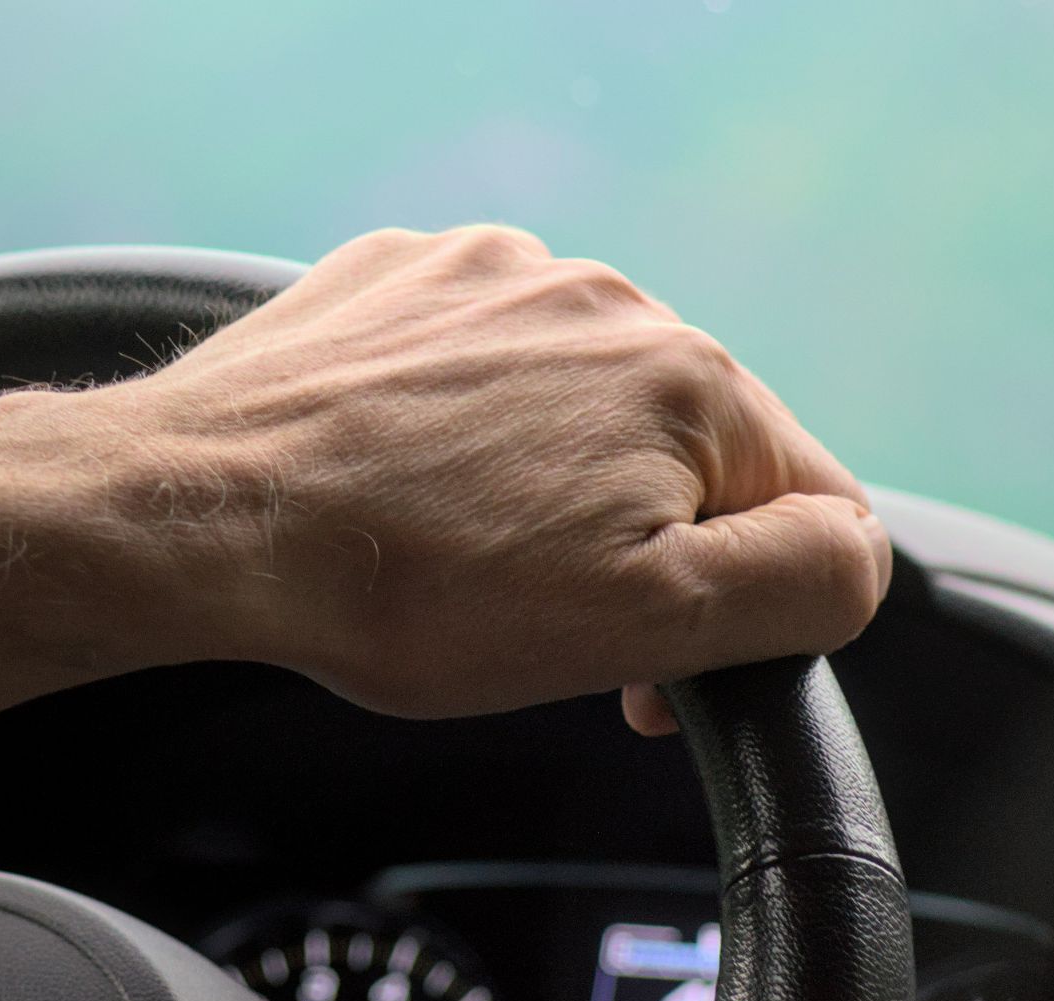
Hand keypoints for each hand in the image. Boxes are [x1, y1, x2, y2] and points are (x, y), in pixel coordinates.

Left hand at [0, 225, 888, 826]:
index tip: (649, 669)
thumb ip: (803, 581)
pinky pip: (474, 368)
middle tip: (536, 618)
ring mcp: (487, 277)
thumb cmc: (404, 585)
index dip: (743, 609)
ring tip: (450, 550)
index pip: (803, 505)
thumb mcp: (646, 620)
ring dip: (545, 483)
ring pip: (575, 407)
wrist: (196, 519)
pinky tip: (400, 484)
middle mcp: (601, 298)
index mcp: (688, 376)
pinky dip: (459, 430)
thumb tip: (856, 553)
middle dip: (636, 545)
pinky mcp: (397, 282)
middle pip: (682, 451)